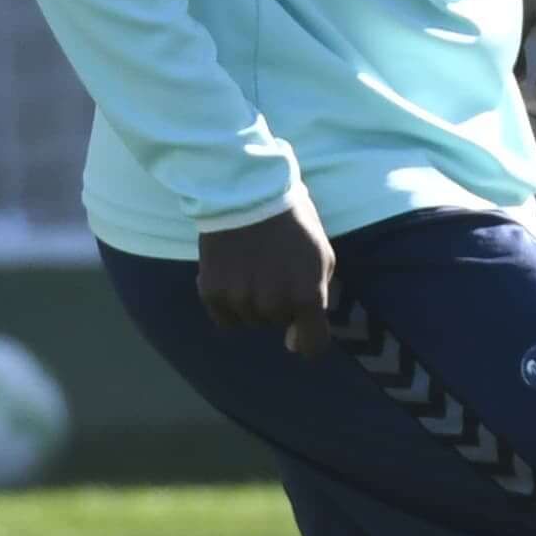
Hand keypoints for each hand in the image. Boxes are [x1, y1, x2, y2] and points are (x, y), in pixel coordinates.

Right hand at [197, 196, 336, 357]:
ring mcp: (241, 300)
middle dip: (280, 304)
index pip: (312, 345)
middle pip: (277, 325)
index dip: (308, 340)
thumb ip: (317, 297)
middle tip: (275, 269)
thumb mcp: (322, 256)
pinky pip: (224, 318)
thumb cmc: (292, 221)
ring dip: (253, 303)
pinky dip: (228, 302)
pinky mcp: (213, 293)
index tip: (300, 331)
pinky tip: (232, 273)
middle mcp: (273, 304)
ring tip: (252, 266)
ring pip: (250, 321)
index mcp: (307, 295)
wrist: (246, 191)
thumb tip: (294, 340)